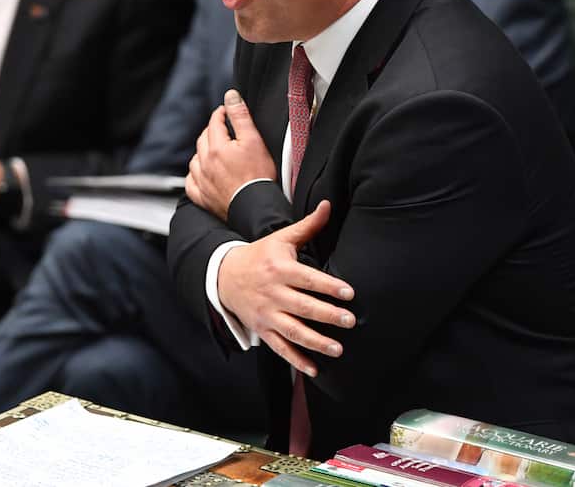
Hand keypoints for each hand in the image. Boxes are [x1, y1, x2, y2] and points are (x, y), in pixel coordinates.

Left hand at [186, 89, 276, 220]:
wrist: (255, 207)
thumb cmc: (258, 176)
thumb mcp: (253, 140)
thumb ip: (240, 116)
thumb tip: (230, 96)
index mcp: (216, 147)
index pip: (214, 122)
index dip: (221, 114)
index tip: (227, 112)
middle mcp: (204, 163)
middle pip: (203, 139)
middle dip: (212, 131)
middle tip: (223, 130)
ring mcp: (201, 181)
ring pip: (195, 160)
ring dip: (203, 152)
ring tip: (215, 151)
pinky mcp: (202, 198)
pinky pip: (191, 183)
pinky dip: (195, 175)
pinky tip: (203, 174)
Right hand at [218, 200, 355, 375]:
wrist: (224, 275)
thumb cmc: (260, 255)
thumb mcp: (281, 238)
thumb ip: (308, 226)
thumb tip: (329, 205)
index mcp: (280, 269)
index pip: (308, 279)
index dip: (329, 286)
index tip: (349, 293)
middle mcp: (273, 293)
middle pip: (303, 307)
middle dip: (327, 315)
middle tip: (350, 321)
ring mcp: (267, 314)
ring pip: (293, 331)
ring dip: (315, 342)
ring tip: (338, 349)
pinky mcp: (263, 330)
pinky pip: (280, 348)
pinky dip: (296, 360)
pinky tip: (314, 370)